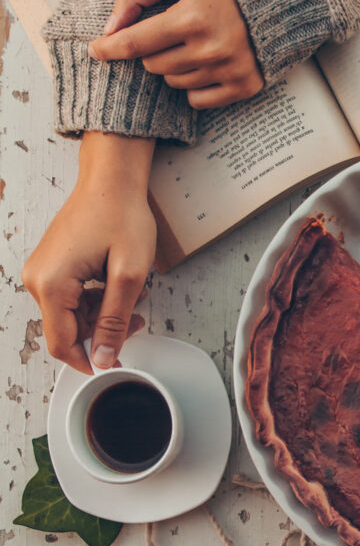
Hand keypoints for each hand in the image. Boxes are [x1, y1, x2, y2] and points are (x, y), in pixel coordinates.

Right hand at [21, 133, 156, 373]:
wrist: (111, 180)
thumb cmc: (120, 215)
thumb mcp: (129, 275)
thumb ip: (115, 321)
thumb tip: (103, 357)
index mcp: (52, 283)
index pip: (62, 344)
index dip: (90, 360)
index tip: (114, 365)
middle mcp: (37, 278)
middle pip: (66, 330)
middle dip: (101, 333)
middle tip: (135, 321)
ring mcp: (41, 271)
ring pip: (70, 316)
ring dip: (101, 315)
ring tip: (132, 298)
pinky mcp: (50, 266)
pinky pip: (69, 298)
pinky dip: (94, 300)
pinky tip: (116, 286)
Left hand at [88, 0, 263, 109]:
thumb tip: (110, 28)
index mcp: (192, 17)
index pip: (136, 42)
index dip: (109, 47)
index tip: (94, 50)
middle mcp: (211, 48)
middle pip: (153, 66)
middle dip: (152, 50)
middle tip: (169, 33)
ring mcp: (229, 70)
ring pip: (174, 83)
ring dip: (174, 67)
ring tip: (192, 45)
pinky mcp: (242, 86)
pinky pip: (197, 100)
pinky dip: (194, 86)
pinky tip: (205, 65)